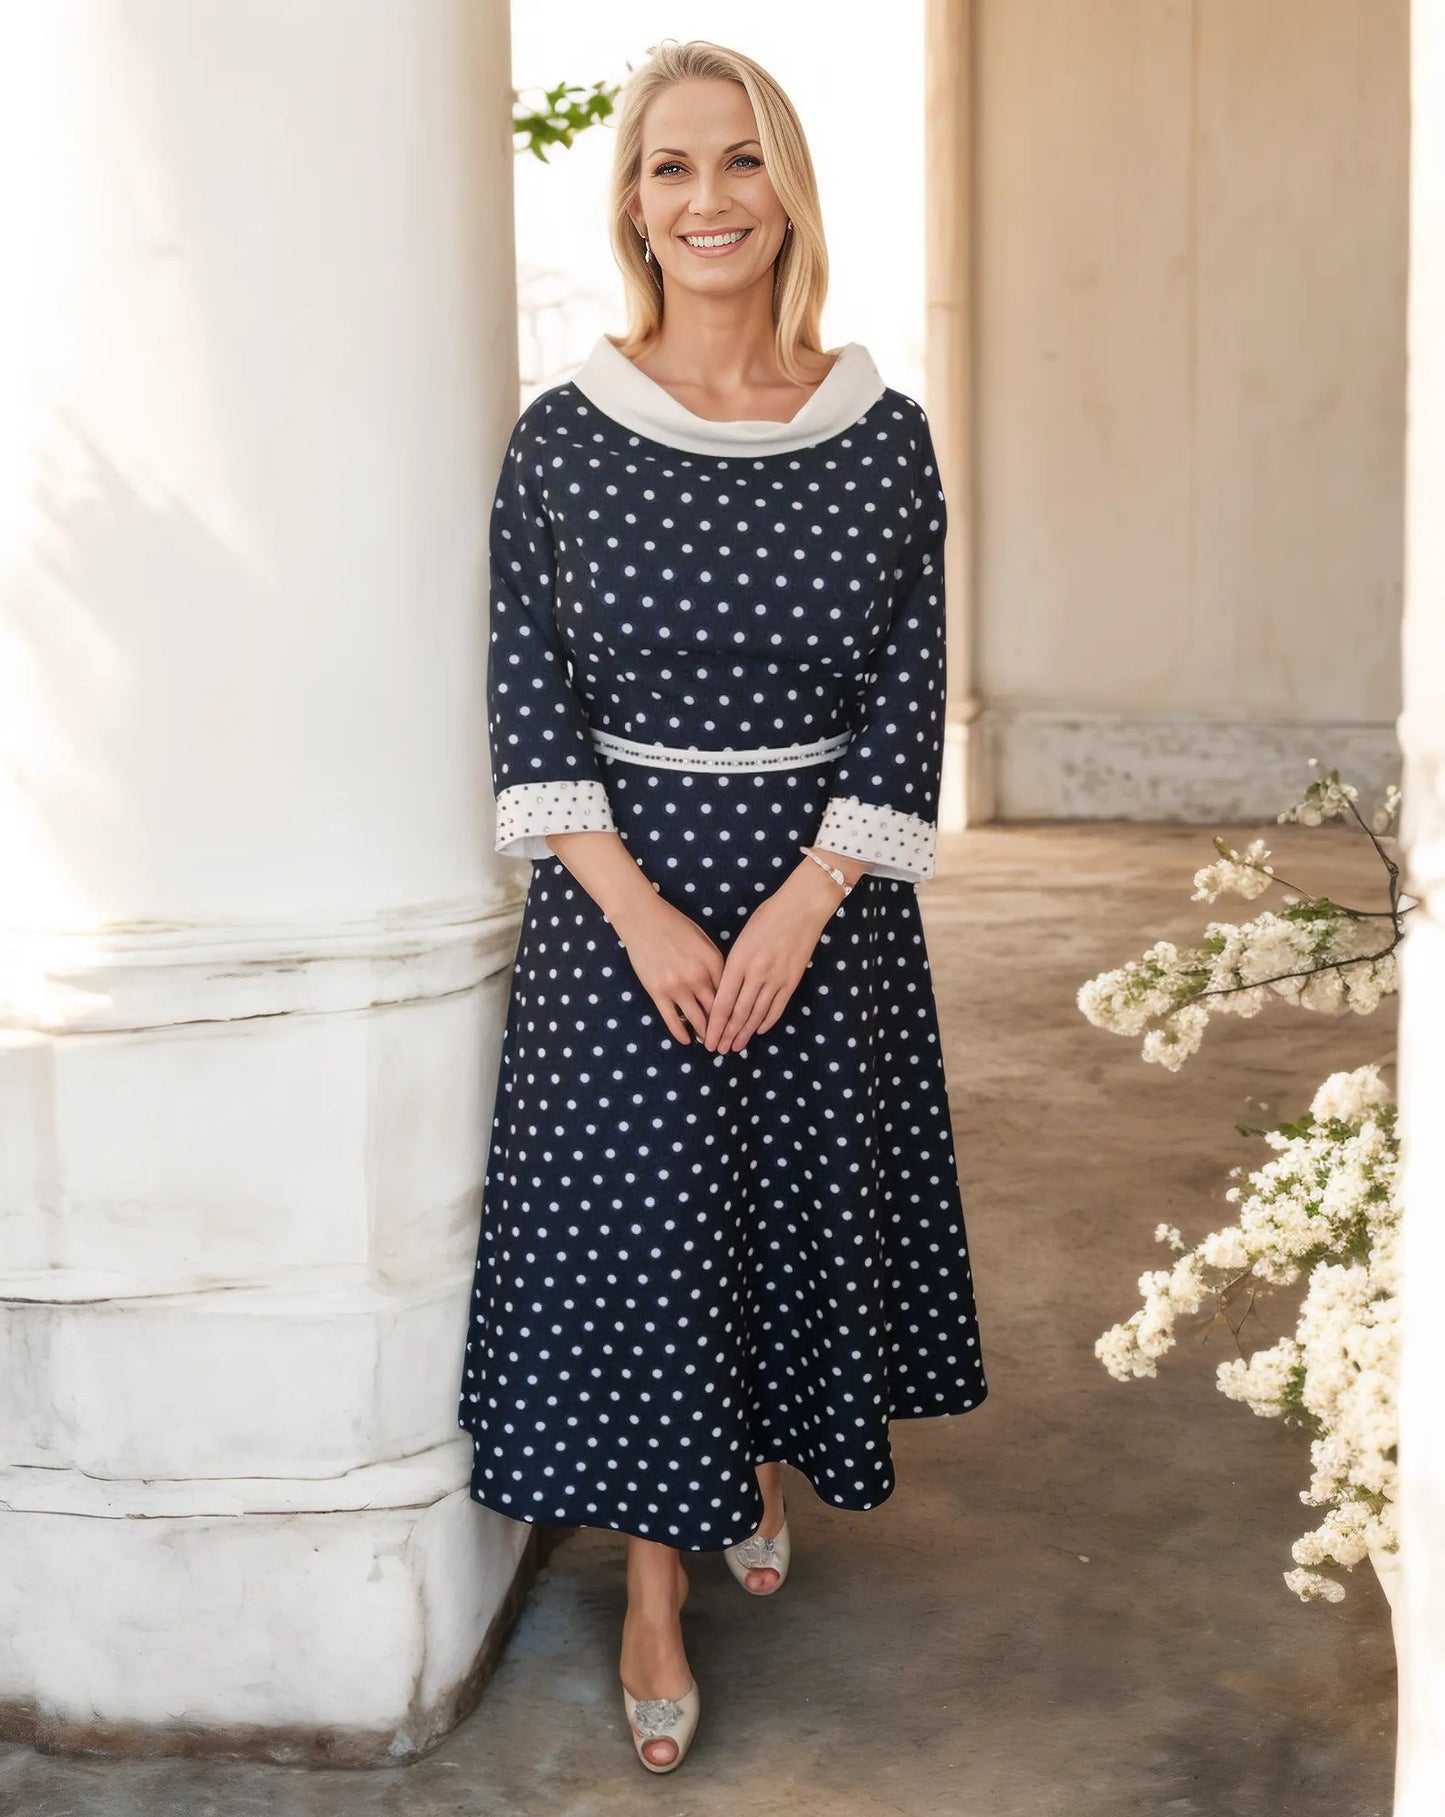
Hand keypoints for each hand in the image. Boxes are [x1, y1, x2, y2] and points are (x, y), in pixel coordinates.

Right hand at [609, 890, 726, 1045]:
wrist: (643, 920)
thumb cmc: (675, 925)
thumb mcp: (704, 939)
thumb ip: (715, 962)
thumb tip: (723, 985)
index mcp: (714, 962)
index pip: (731, 993)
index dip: (736, 1011)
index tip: (741, 1023)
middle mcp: (698, 978)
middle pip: (717, 1010)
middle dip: (724, 1028)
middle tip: (728, 1041)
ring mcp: (677, 987)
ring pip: (697, 1019)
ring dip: (705, 1034)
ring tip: (710, 1044)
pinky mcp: (658, 993)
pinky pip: (672, 1019)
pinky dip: (680, 1032)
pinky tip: (686, 1041)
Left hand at [703, 861, 845, 1052]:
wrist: (802, 907)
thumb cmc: (768, 916)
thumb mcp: (742, 939)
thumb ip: (734, 965)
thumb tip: (726, 990)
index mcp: (739, 961)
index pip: (723, 1002)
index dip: (715, 1025)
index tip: (708, 1039)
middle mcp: (756, 974)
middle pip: (738, 1013)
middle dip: (727, 1034)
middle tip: (718, 1050)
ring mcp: (776, 979)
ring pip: (757, 1014)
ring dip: (745, 1033)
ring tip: (736, 1047)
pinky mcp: (792, 980)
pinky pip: (777, 1007)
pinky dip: (767, 1021)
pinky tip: (758, 1030)